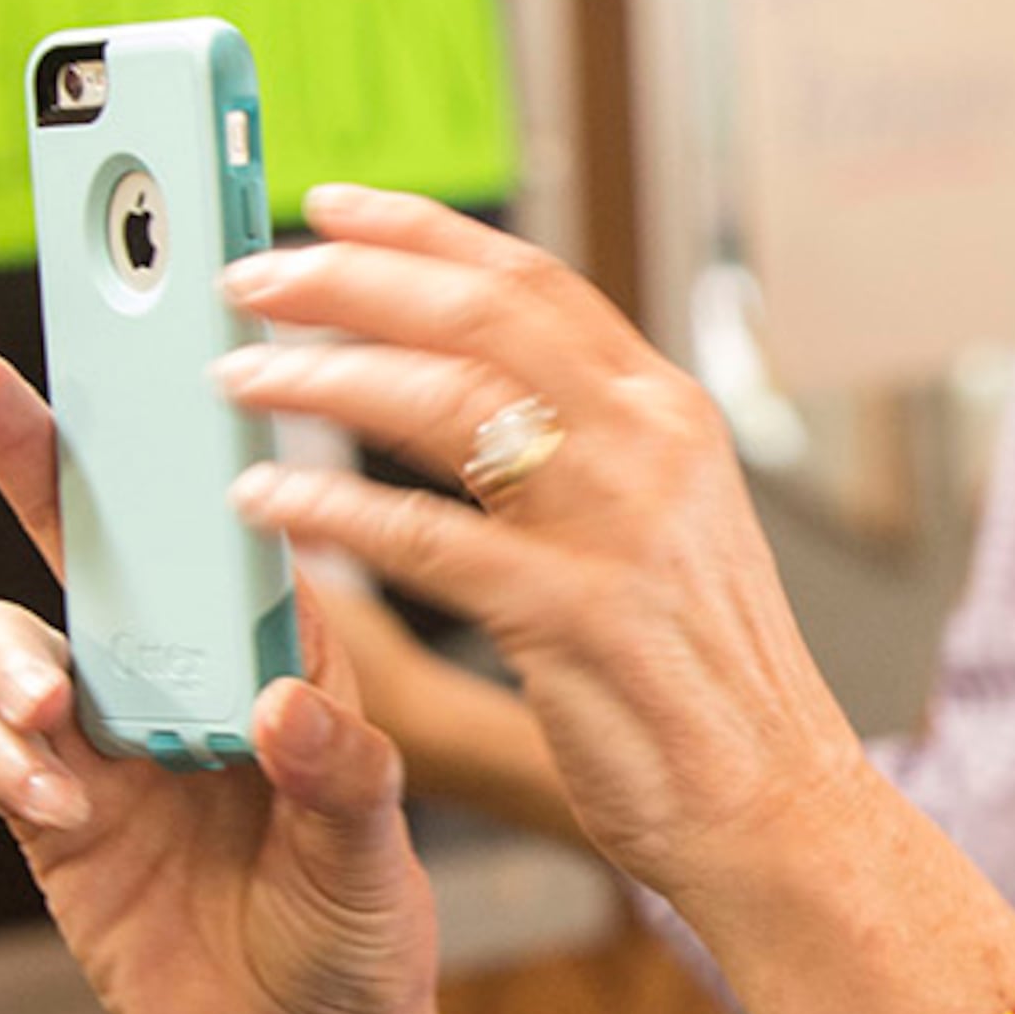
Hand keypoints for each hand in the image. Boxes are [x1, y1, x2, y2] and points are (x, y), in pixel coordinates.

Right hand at [0, 349, 440, 1013]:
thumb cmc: (361, 931)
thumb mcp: (375, 852)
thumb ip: (340, 776)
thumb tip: (281, 708)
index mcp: (279, 654)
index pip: (219, 524)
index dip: (175, 440)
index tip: (138, 351)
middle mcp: (184, 677)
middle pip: (90, 546)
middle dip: (30, 458)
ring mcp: (109, 739)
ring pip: (19, 642)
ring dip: (15, 656)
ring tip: (52, 704)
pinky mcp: (53, 812)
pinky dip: (10, 760)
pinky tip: (61, 801)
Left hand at [203, 187, 857, 911]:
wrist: (778, 805)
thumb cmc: (707, 686)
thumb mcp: (669, 531)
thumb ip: (588, 452)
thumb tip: (476, 390)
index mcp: (670, 415)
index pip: (535, 281)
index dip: (421, 232)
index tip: (330, 208)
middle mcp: (651, 447)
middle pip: (480, 312)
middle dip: (347, 280)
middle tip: (250, 279)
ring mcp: (617, 526)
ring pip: (444, 400)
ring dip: (320, 376)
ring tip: (237, 376)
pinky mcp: (573, 616)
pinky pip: (425, 538)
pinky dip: (334, 510)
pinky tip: (269, 503)